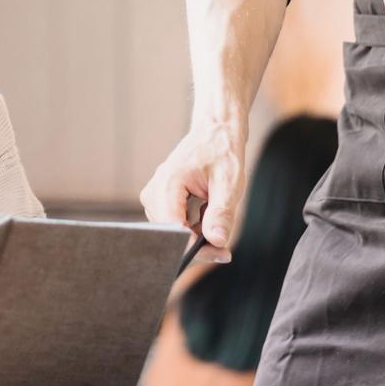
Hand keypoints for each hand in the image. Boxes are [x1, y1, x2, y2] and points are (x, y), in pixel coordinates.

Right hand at [139, 120, 243, 263]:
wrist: (215, 133)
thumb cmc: (222, 153)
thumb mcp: (229, 184)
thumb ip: (221, 214)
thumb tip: (217, 241)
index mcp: (168, 183)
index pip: (173, 228)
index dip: (194, 245)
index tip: (220, 252)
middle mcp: (154, 191)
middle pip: (169, 234)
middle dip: (197, 245)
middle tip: (224, 251)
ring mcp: (155, 196)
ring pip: (171, 232)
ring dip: (195, 237)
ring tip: (215, 222)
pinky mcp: (160, 201)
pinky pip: (174, 225)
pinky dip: (192, 229)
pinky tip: (206, 217)